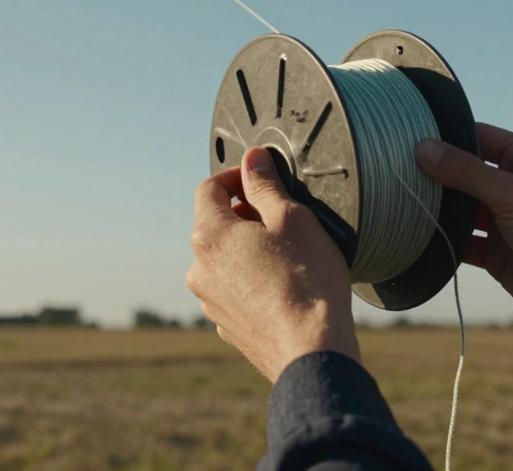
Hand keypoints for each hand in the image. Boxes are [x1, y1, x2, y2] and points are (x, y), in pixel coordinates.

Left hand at [187, 147, 359, 381]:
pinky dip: (252, 282)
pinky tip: (284, 288)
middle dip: (245, 216)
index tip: (261, 179)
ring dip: (248, 251)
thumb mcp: (292, 218)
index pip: (208, 188)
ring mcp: (210, 302)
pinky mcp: (227, 327)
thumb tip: (252, 159)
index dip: (235, 177)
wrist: (312, 352)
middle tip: (284, 219)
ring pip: (225, 261)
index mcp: (209, 235)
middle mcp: (199, 269)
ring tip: (289, 257)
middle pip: (215, 226)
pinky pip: (234, 291)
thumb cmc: (307, 280)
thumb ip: (265, 186)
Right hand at [416, 124, 512, 391]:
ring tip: (396, 200)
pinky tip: (415, 238)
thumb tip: (423, 148)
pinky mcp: (498, 255)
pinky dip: (442, 241)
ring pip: (461, 209)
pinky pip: (463, 243)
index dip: (446, 136)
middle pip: (465, 173)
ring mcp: (505, 222)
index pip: (479, 136)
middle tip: (392, 169)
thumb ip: (467, 172)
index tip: (406, 135)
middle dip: (434, 174)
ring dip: (436, 208)